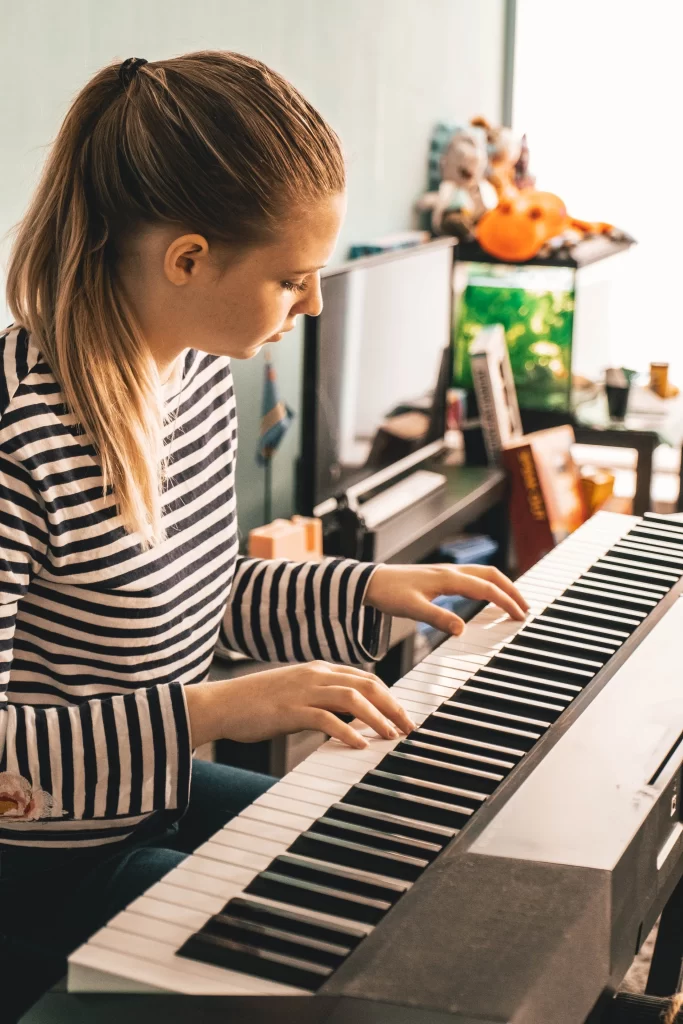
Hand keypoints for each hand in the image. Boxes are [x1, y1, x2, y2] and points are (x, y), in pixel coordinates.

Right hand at [185, 662, 415, 749]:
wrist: (223, 704)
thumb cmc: (257, 703)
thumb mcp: (296, 694)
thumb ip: (322, 700)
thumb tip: (349, 717)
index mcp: (319, 670)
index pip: (365, 678)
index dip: (389, 696)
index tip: (403, 715)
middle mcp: (315, 675)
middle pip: (366, 684)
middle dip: (392, 706)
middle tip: (409, 727)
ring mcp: (303, 691)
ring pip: (352, 698)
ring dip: (377, 717)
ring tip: (391, 736)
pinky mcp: (290, 710)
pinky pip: (325, 718)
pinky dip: (346, 730)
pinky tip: (359, 744)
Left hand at [364, 563, 528, 635]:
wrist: (370, 581)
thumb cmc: (389, 593)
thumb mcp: (413, 609)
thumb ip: (438, 618)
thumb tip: (462, 630)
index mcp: (448, 578)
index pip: (486, 588)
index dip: (506, 601)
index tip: (519, 616)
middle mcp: (451, 571)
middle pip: (491, 575)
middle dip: (512, 590)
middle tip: (525, 609)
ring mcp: (446, 572)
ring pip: (483, 574)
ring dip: (501, 585)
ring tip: (513, 602)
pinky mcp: (440, 576)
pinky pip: (472, 577)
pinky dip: (487, 585)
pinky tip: (487, 596)